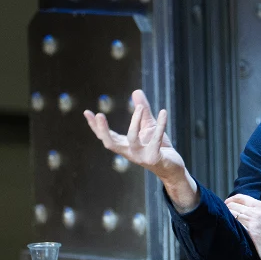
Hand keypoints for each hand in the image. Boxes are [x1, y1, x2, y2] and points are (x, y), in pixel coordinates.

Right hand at [84, 90, 198, 209]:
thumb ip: (142, 111)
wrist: (173, 168)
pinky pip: (155, 139)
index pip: (106, 136)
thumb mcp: (148, 126)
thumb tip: (136, 91)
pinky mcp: (154, 158)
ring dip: (135, 121)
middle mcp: (129, 152)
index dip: (96, 126)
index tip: (87, 112)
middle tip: (99, 114)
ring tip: (140, 107)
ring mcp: (141, 156)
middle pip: (110, 143)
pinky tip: (164, 112)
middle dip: (103, 130)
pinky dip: (160, 125)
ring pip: (132, 138)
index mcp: (124, 146)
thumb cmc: (158, 148)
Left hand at [225, 180, 260, 259]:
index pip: (241, 198)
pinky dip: (230, 224)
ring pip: (232, 213)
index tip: (227, 204)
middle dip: (227, 208)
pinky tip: (228, 227)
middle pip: (234, 205)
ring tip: (225, 220)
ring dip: (227, 216)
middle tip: (224, 213)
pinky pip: (235, 224)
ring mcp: (253, 222)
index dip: (231, 200)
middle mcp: (257, 212)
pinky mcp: (250, 232)